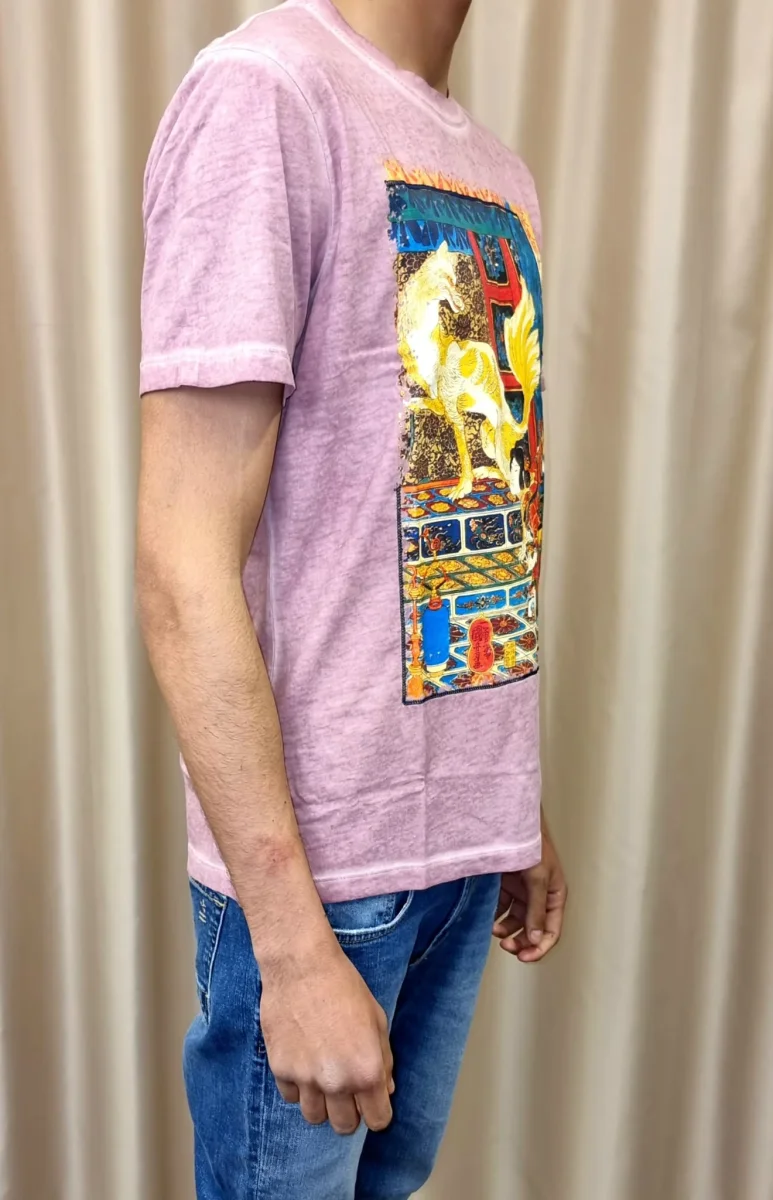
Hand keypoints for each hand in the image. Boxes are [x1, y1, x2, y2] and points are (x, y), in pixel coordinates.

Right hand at [259, 936, 393, 1135]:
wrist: (301, 966)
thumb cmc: (344, 986)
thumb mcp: (377, 1019)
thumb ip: (384, 1060)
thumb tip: (385, 1089)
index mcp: (367, 1070)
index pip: (377, 1120)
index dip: (377, 1111)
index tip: (371, 1101)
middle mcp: (337, 1081)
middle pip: (344, 1126)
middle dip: (349, 1112)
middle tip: (346, 1090)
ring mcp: (306, 1078)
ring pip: (314, 1117)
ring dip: (321, 1103)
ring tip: (322, 1077)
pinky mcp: (280, 1069)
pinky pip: (291, 1096)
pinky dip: (298, 1087)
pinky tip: (303, 1062)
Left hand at [493, 820, 567, 962]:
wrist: (510, 822)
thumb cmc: (532, 844)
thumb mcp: (538, 878)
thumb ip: (536, 910)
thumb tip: (535, 939)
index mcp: (554, 896)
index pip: (551, 931)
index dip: (538, 947)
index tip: (523, 957)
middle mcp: (540, 896)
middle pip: (532, 929)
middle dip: (520, 940)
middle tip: (505, 945)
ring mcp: (522, 891)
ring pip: (515, 921)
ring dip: (506, 929)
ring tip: (494, 929)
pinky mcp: (506, 886)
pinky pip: (501, 908)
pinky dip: (495, 915)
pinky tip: (488, 917)